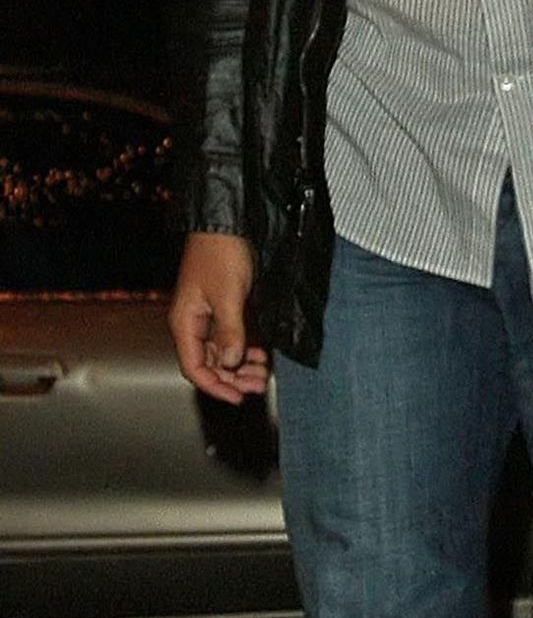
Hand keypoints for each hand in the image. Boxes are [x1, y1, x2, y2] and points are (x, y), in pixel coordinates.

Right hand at [167, 231, 267, 403]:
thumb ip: (229, 329)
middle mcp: (193, 321)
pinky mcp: (222, 305)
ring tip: (261, 371)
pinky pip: (230, 336)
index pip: (194, 367)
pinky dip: (243, 347)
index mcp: (185, 321)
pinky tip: (259, 352)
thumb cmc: (221, 251)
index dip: (215, 386)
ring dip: (239, 364)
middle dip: (232, 378)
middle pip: (208, 363)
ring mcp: (207, 314)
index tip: (237, 396)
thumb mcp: (228, 294)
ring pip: (221, 351)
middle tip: (257, 385)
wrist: (227, 221)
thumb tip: (231, 361)